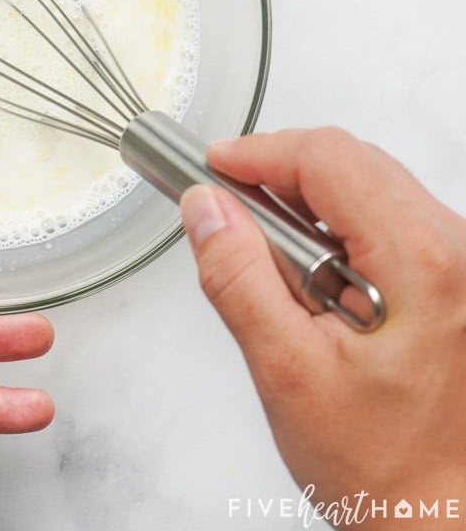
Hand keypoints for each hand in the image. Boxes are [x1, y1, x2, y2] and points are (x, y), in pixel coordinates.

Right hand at [180, 128, 465, 527]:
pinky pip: (387, 221)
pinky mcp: (453, 282)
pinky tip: (307, 273)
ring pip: (369, 187)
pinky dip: (334, 228)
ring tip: (263, 254)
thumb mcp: (287, 372)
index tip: (212, 167)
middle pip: (352, 162)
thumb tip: (205, 209)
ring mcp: (460, 267)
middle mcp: (457, 253)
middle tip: (223, 205)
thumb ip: (238, 278)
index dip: (259, 153)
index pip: (330, 159)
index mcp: (425, 265)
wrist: (447, 523)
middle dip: (278, 173)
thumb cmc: (391, 473)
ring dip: (305, 202)